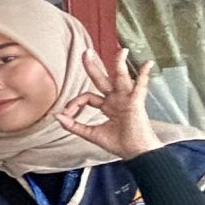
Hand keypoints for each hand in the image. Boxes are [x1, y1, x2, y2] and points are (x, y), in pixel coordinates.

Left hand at [57, 43, 163, 159]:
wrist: (136, 153)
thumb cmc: (119, 144)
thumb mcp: (91, 134)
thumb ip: (74, 125)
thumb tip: (56, 116)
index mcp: (107, 106)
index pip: (87, 97)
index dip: (74, 103)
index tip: (67, 113)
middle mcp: (116, 99)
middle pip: (102, 79)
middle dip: (93, 66)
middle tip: (85, 52)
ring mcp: (126, 99)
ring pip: (121, 77)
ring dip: (119, 63)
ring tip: (120, 50)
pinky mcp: (136, 103)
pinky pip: (140, 86)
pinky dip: (144, 75)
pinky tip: (147, 64)